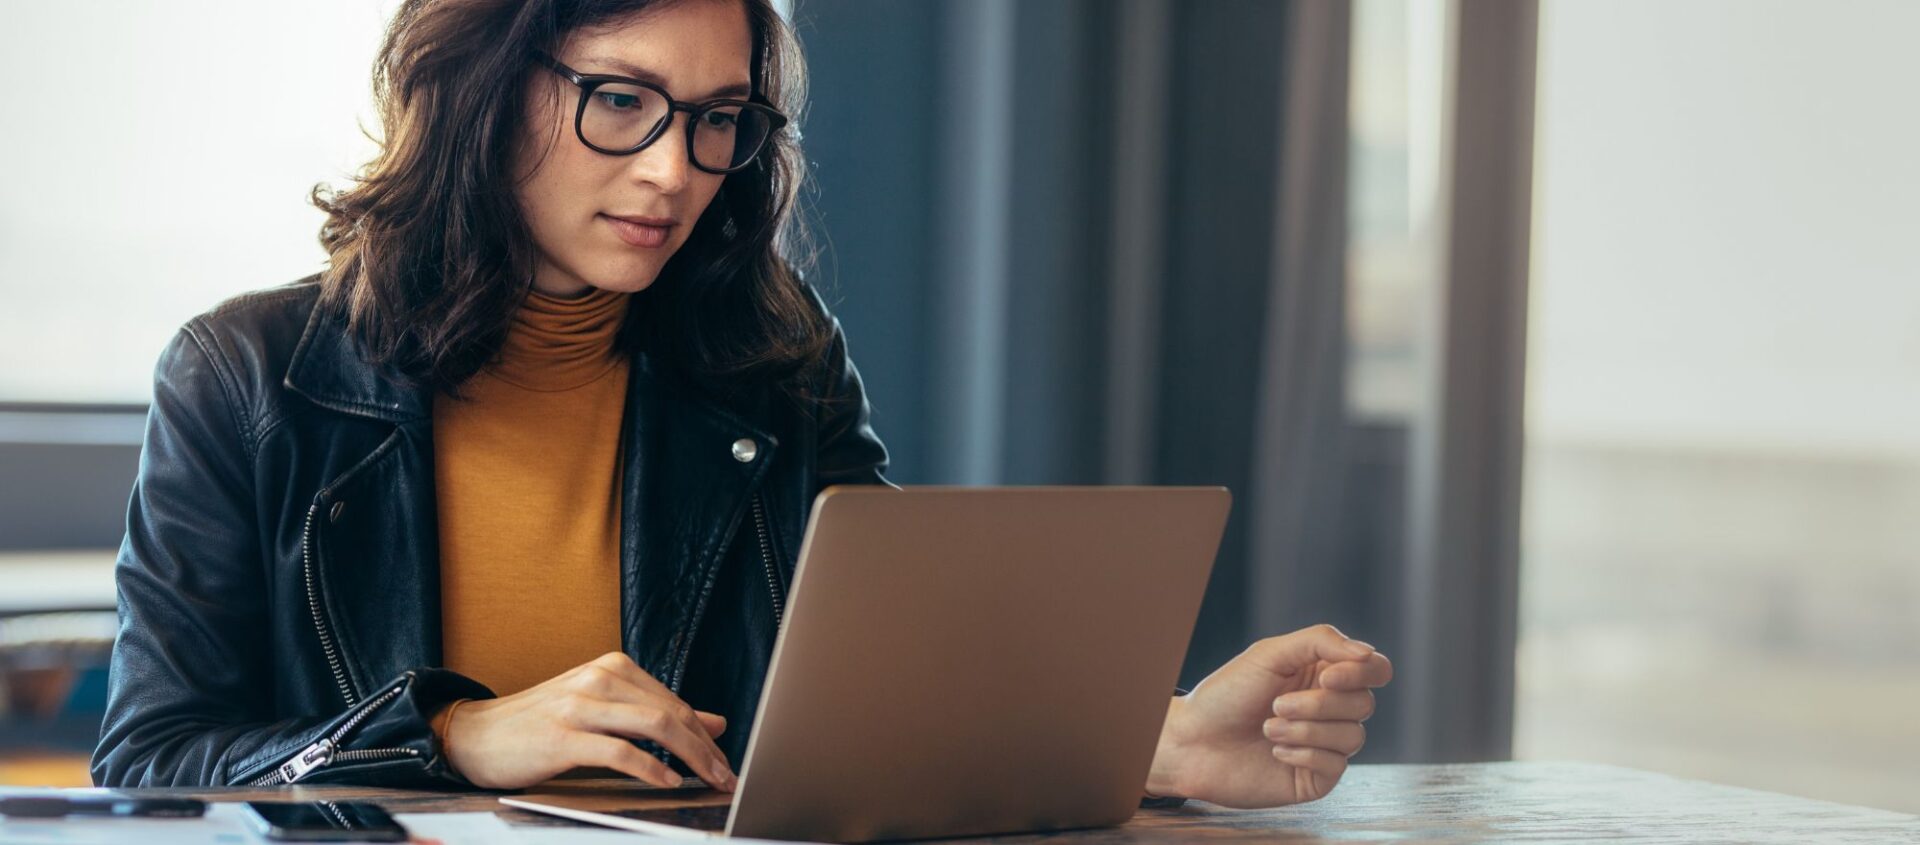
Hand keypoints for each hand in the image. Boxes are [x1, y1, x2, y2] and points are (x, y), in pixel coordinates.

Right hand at [440, 652, 735, 790]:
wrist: (475, 734)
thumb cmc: (541, 725)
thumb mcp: (604, 710)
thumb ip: (656, 714)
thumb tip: (715, 723)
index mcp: (613, 668)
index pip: (675, 702)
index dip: (706, 736)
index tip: (725, 762)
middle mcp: (600, 678)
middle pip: (672, 713)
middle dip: (706, 749)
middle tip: (727, 777)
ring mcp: (580, 705)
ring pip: (654, 726)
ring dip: (690, 757)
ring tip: (707, 781)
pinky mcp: (563, 736)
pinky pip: (619, 752)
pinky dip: (650, 768)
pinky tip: (667, 782)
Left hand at [1145, 624, 1391, 807]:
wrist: (1193, 741)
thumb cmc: (1227, 694)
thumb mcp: (1271, 654)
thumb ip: (1321, 642)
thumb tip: (1368, 653)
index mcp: (1324, 674)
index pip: (1375, 669)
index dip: (1361, 673)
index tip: (1326, 677)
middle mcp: (1331, 709)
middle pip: (1364, 703)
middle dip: (1318, 704)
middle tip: (1276, 704)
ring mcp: (1326, 744)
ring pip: (1353, 735)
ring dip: (1306, 730)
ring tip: (1268, 728)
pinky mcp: (1316, 777)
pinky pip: (1336, 764)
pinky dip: (1304, 753)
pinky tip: (1275, 750)